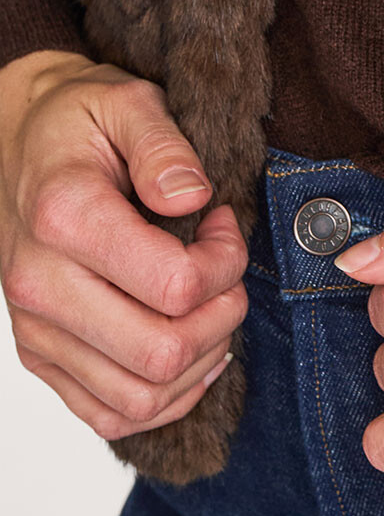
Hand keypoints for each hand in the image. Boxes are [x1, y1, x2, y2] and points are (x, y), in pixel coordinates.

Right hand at [0, 49, 246, 440]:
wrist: (22, 142)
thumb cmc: (81, 123)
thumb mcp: (129, 102)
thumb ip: (164, 146)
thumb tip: (193, 196)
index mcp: (65, 219)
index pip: (174, 285)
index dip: (226, 263)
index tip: (225, 225)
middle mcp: (40, 284)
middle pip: (161, 353)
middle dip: (222, 317)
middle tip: (228, 273)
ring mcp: (36, 327)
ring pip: (139, 397)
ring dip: (199, 363)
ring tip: (212, 309)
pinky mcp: (39, 354)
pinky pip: (107, 413)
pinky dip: (162, 399)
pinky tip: (190, 354)